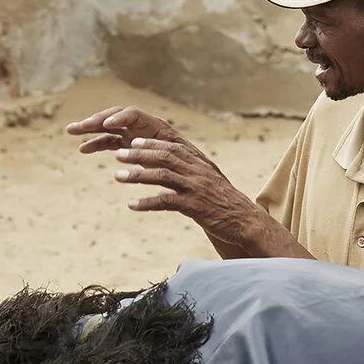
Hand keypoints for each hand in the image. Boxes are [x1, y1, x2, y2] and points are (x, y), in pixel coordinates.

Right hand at [64, 106, 187, 156]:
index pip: (133, 114)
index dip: (119, 118)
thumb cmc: (186, 166)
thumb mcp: (177, 161)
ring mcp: (133, 134)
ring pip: (108, 128)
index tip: (107, 125)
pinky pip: (108, 142)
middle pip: (116, 117)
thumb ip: (163, 154)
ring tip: (72, 130)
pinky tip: (82, 149)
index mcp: (155, 125)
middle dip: (97, 120)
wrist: (191, 174)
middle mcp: (141, 126)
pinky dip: (96, 144)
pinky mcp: (127, 145)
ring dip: (90, 128)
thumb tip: (153, 154)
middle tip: (80, 126)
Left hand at [72, 118, 311, 261]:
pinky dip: (148, 202)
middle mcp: (197, 172)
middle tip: (118, 155)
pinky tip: (132, 206)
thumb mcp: (207, 183)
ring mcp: (196, 188)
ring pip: (163, 176)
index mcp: (199, 164)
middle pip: (164, 157)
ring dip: (138, 175)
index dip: (150, 144)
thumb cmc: (224, 204)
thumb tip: (169, 168)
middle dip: (139, 155)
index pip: (171, 147)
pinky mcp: (195, 206)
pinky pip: (167, 202)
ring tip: (118, 177)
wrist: (245, 221)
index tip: (131, 142)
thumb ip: (189, 173)